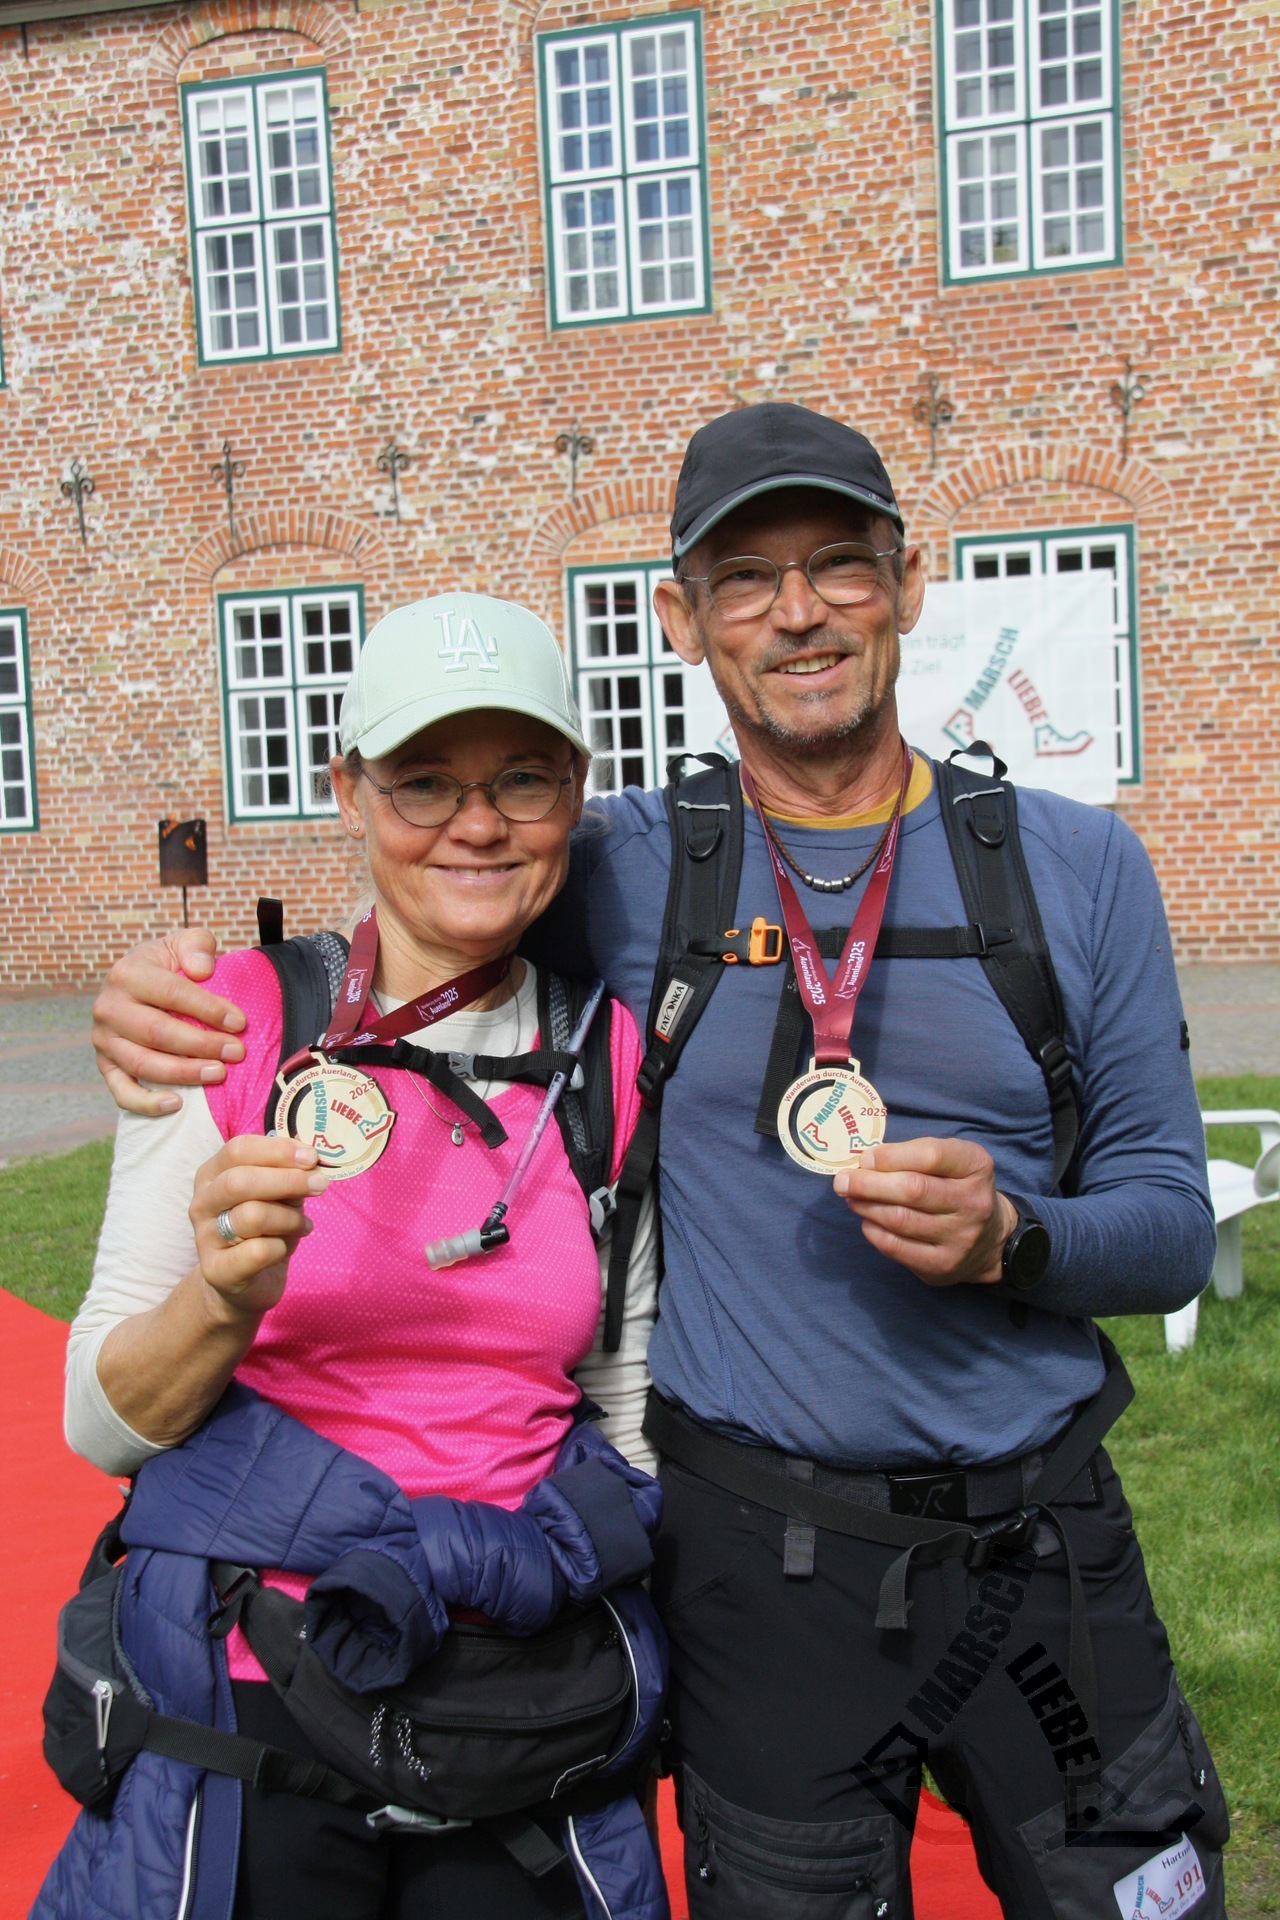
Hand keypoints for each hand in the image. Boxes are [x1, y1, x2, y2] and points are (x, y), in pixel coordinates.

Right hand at [92, 927, 245, 1114]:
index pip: (170, 993)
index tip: (239, 1023)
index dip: (207, 1009)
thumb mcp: (186, 943)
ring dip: (183, 1073)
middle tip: (236, 1052)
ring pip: (142, 1063)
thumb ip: (197, 945)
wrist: (140, 984)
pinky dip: (146, 1103)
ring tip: (219, 1074)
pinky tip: (177, 1104)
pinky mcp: (106, 1066)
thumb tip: (201, 969)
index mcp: (127, 973)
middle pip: (157, 1032)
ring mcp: (104, 1040)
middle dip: (201, 1045)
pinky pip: (122, 1091)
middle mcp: (108, 1007)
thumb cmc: (171, 965)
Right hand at [190, 1135, 327, 1321]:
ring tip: (302, 1224)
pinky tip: (285, 1248)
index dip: (278, 1150)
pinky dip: (281, 1247)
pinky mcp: (216, 1270)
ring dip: (289, 1218)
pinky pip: (257, 1251)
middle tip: (320, 1185)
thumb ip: (288, 1174)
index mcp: (212, 1175)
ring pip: (252, 1215)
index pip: (238, 1149)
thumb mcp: (277, 1195)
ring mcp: (205, 1237)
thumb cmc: (264, 1229)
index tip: (312, 1157)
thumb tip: (311, 1159)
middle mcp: (202, 1203)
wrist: (244, 1282)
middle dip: (288, 1180)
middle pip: (240, 1180)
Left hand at [833, 1137, 1016, 1286]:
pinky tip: (868, 1221)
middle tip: (842, 1181)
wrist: (990, 1241)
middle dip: (869, 1183)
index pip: (931, 1155)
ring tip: (851, 1198)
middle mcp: (973, 1202)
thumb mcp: (950, 1161)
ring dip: (867, 1206)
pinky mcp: (942, 1265)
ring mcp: (960, 1237)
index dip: (891, 1156)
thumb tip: (864, 1164)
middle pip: (913, 1189)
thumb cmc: (957, 1188)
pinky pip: (896, 1247)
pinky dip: (874, 1231)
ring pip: (900, 1219)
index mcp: (976, 1166)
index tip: (865, 1158)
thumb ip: (913, 1155)